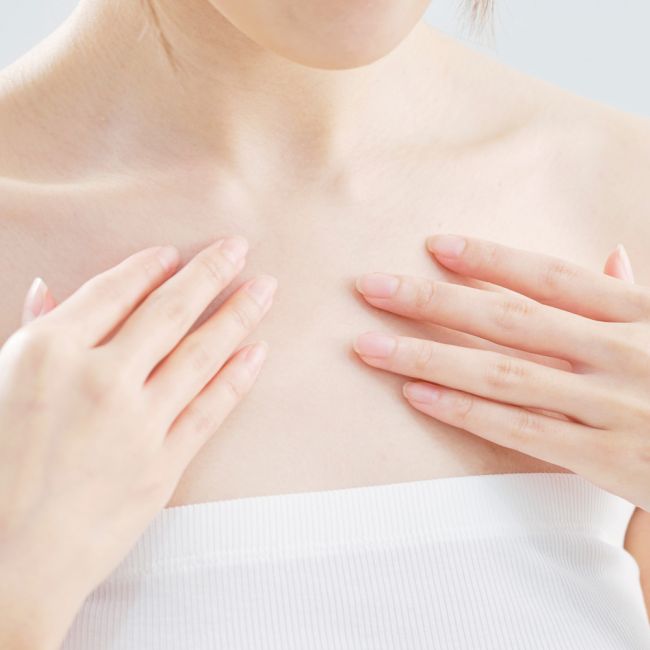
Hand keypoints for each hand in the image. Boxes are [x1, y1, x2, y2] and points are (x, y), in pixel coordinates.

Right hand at [0, 237, 275, 649]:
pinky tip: (258, 351)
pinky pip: (211, 409)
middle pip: (169, 311)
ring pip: (201, 353)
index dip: (149, 267)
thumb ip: (30, 336)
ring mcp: (138, 422)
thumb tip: (47, 290)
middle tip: (238, 248)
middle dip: (209, 273)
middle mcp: (100, 378)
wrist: (5, 564)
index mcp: (49, 352)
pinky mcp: (164, 463)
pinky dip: (237, 377)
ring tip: (265, 289)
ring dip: (238, 314)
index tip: (174, 254)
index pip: (113, 291)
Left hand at [353, 234, 649, 511]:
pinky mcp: (606, 458)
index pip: (549, 277)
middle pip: (507, 321)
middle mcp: (618, 353)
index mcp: (637, 315)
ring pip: (502, 376)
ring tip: (369, 346)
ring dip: (429, 358)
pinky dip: (467, 412)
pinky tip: (418, 396)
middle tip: (369, 288)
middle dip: (432, 302)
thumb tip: (609, 256)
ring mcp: (609, 406)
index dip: (489, 259)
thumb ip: (636, 294)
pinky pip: (522, 431)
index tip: (434, 245)